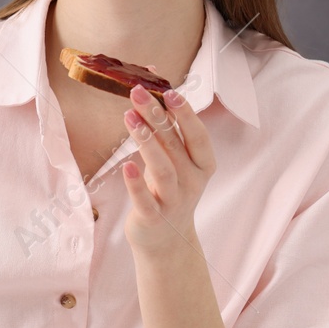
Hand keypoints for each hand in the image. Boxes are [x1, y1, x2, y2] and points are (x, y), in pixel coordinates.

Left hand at [121, 83, 213, 254]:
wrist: (166, 240)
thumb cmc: (168, 190)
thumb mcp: (175, 161)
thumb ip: (168, 130)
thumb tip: (152, 87)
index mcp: (203, 165)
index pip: (198, 135)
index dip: (186, 113)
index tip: (169, 91)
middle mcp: (192, 182)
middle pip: (175, 146)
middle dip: (157, 117)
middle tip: (137, 93)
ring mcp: (174, 201)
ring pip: (162, 170)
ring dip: (146, 142)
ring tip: (129, 118)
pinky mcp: (153, 218)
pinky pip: (145, 200)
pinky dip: (135, 183)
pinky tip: (125, 165)